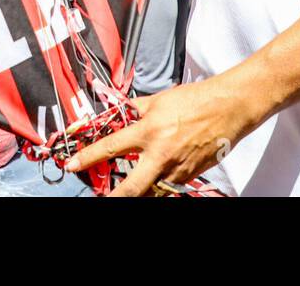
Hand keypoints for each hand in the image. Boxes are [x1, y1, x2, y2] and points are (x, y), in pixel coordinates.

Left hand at [64, 74, 260, 196]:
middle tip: (102, 200)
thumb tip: (120, 112)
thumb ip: (137, 109)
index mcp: (148, 131)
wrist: (228, 107)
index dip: (87, 158)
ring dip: (141, 187)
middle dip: (114, 197)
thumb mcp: (158, 99)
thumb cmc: (194, 100)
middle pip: (131, 188)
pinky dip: (161, 179)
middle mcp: (160, 154)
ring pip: (151, 189)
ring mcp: (176, 168)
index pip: (110, 147)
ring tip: (135, 180)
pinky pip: (169, 183)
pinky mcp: (190, 175)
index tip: (72, 165)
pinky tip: (162, 169)